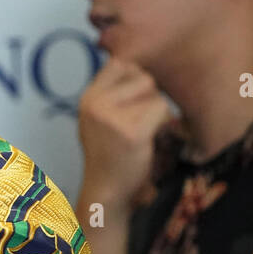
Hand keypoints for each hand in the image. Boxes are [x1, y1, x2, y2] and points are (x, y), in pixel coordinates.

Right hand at [77, 58, 174, 210]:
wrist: (107, 189)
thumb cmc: (110, 153)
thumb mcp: (98, 117)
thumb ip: (111, 94)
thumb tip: (135, 64)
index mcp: (87, 98)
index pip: (119, 64)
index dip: (135, 78)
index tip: (136, 100)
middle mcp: (94, 103)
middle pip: (143, 77)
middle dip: (150, 98)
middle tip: (140, 122)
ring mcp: (111, 117)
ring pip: (155, 95)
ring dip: (158, 113)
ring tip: (145, 133)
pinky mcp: (131, 131)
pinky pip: (162, 111)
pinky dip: (164, 125)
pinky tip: (151, 141)